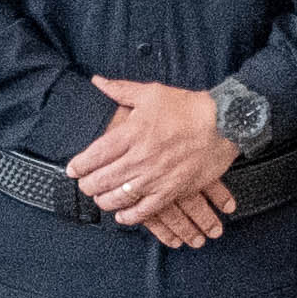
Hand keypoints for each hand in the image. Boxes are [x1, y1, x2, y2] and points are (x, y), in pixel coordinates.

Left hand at [73, 74, 235, 244]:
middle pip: (102, 179)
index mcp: (132, 133)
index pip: (94, 155)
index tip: (73, 169)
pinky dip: (129, 215)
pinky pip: (144, 210)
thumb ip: (120, 90)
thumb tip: (97, 81)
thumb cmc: (186, 107)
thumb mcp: (150, 92)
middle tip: (84, 185)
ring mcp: (155, 177)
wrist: (223, 123)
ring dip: (104, 200)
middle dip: (87, 185)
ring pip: (119, 197)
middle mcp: (140, 158)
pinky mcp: (172, 190)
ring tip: (100, 198)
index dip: (79, 165)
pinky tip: (122, 214)